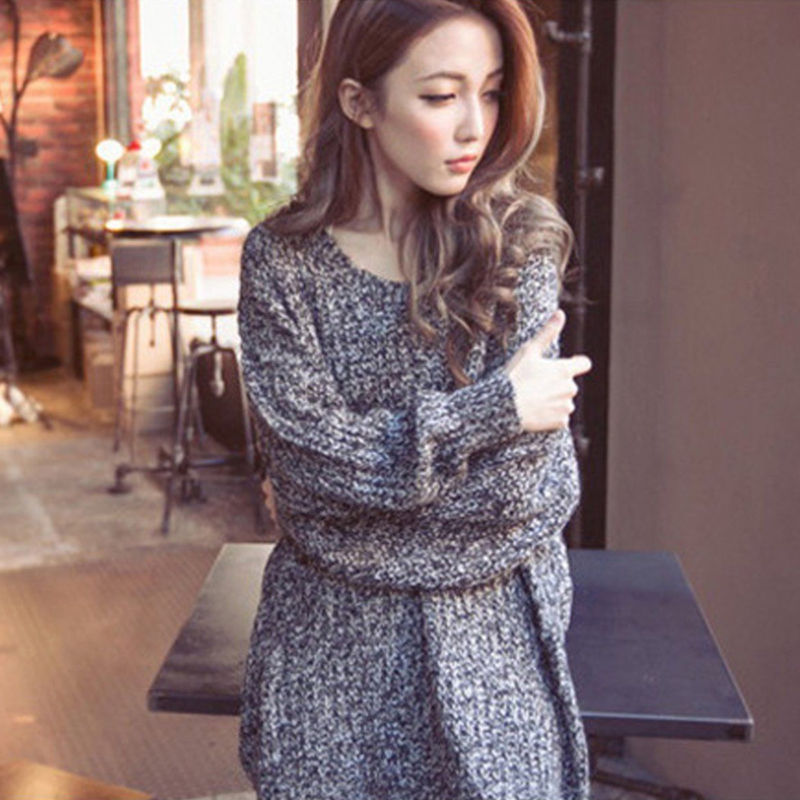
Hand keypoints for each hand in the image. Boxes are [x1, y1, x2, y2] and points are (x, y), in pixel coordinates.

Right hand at [504, 309, 591, 432]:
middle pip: (569, 385)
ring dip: (554, 402)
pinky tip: (536, 413)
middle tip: (536, 387)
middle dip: (557, 386)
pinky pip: (560, 420)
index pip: (583, 364)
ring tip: (534, 400)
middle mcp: (570, 388)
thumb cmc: (515, 377)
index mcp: (564, 370)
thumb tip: (560, 313)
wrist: (505, 407)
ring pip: (564, 402)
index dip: (575, 364)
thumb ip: (547, 333)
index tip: (564, 367)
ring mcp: (566, 407)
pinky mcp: (561, 423)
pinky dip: (550, 417)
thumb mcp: (529, 352)